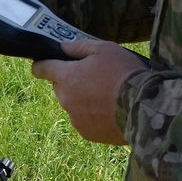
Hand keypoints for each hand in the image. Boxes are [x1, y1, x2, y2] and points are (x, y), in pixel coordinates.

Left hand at [31, 38, 146, 144]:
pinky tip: (109, 110)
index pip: (43, 69)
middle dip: (70, 82)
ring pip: (72, 105)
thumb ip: (79, 46)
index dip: (40, 66)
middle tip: (92, 77)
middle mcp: (66, 99)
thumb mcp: (104, 49)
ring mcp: (75, 118)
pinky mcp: (87, 133)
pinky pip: (84, 121)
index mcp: (67, 77)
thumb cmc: (124, 73)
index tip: (38, 66)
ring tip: (106, 95)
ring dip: (82, 99)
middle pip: (60, 87)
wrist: (143, 108)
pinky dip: (92, 115)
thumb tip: (63, 46)